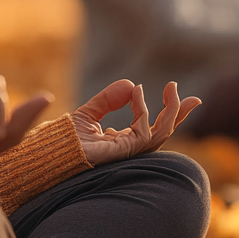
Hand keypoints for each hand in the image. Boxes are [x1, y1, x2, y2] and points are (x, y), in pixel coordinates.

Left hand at [71, 80, 200, 165]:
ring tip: (172, 89)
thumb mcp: (89, 112)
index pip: (152, 128)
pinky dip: (143, 112)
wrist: (49, 151)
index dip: (168, 112)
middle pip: (163, 133)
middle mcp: (127, 149)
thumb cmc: (64, 139)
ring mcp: (125, 152)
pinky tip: (137, 94)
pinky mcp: (120, 152)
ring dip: (171, 112)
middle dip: (179, 114)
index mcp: (122, 142)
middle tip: (189, 95)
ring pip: (160, 135)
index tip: (174, 88)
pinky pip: (143, 134)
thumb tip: (131, 84)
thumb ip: (109, 100)